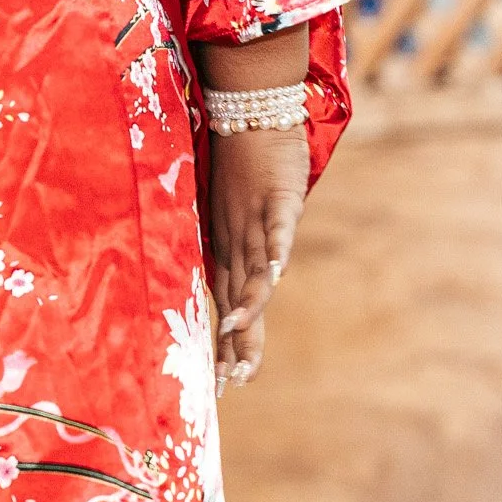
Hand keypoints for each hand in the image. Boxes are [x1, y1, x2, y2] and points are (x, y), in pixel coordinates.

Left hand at [205, 124, 308, 387]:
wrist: (249, 115)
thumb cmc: (243, 168)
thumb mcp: (241, 216)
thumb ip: (245, 250)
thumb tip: (248, 283)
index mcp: (230, 253)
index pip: (229, 308)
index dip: (229, 346)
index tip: (223, 386)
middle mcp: (240, 245)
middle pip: (239, 300)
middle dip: (236, 342)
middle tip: (228, 381)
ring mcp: (258, 223)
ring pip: (254, 270)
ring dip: (249, 302)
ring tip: (240, 331)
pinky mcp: (278, 200)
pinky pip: (277, 229)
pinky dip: (277, 251)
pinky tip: (277, 273)